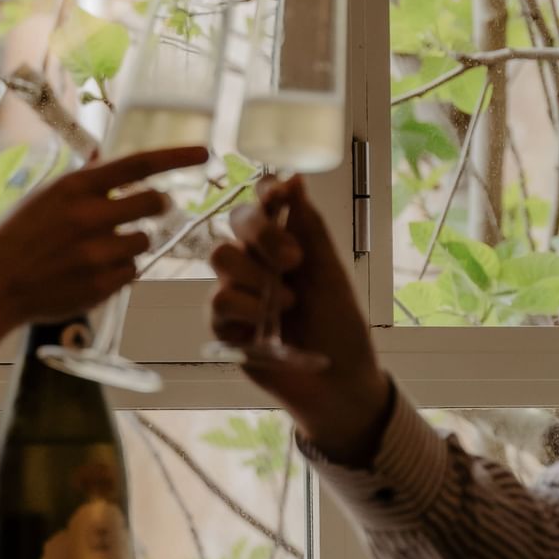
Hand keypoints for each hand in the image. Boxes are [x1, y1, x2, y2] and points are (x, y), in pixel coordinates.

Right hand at [0, 146, 208, 329]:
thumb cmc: (16, 236)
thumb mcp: (43, 196)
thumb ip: (81, 179)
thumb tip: (104, 154)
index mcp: (74, 188)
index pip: (138, 164)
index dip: (176, 157)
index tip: (204, 153)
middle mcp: (88, 217)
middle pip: (155, 202)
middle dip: (157, 205)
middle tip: (147, 209)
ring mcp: (96, 254)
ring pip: (145, 240)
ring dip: (132, 241)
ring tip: (99, 247)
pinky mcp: (100, 286)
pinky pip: (133, 272)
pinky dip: (121, 270)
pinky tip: (92, 270)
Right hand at [209, 175, 390, 464]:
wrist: (340, 382)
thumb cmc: (341, 327)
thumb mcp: (331, 271)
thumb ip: (309, 227)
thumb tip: (295, 177)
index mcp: (284, 243)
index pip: (262, 203)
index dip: (265, 192)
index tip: (280, 194)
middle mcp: (255, 262)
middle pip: (234, 222)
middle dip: (263, 234)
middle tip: (294, 259)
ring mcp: (237, 293)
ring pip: (220, 257)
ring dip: (255, 275)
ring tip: (287, 300)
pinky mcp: (224, 327)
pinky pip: (218, 300)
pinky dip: (246, 306)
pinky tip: (268, 322)